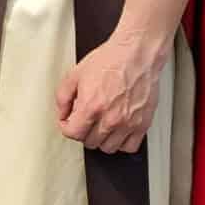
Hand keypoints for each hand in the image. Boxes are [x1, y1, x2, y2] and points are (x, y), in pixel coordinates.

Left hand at [55, 33, 165, 153]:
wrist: (135, 55)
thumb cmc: (109, 61)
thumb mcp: (75, 73)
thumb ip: (63, 96)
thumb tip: (62, 113)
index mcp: (91, 106)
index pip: (73, 133)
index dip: (66, 128)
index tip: (67, 122)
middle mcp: (110, 119)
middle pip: (90, 142)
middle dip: (82, 132)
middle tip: (83, 120)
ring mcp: (128, 124)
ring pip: (109, 148)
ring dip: (101, 139)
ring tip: (99, 124)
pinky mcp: (143, 125)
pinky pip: (130, 147)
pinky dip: (121, 142)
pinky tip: (116, 130)